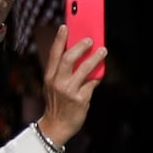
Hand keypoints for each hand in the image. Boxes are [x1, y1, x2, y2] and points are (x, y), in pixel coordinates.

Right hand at [37, 26, 104, 146]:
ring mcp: (69, 91)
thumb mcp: (53, 86)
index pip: (54, 54)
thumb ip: (62, 72)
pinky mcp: (80, 99)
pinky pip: (92, 83)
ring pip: (84, 70)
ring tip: (103, 50)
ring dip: (95, 58)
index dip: (59, 39)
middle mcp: (57, 82)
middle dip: (80, 47)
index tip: (65, 26)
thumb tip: (78, 55)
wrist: (56, 126)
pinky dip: (97, 76)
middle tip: (90, 39)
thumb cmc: (57, 103)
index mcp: (49, 76)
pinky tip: (101, 71)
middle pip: (68, 59)